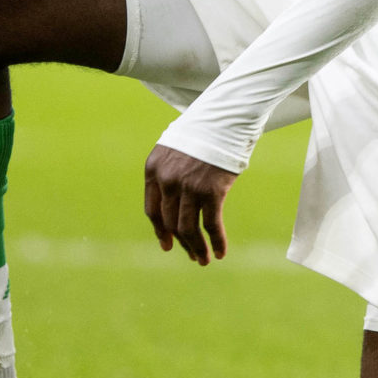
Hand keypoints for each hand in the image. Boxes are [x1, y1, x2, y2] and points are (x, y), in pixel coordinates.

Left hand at [143, 144, 235, 264]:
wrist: (225, 117)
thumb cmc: (204, 132)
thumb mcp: (176, 149)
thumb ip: (170, 173)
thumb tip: (176, 204)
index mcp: (153, 169)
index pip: (152, 210)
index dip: (160, 231)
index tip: (167, 245)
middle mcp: (167, 180)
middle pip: (170, 222)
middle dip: (181, 243)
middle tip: (193, 256)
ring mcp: (188, 187)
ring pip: (188, 228)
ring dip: (196, 248)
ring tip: (204, 260)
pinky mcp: (211, 191)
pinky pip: (211, 225)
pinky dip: (216, 241)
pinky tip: (221, 252)